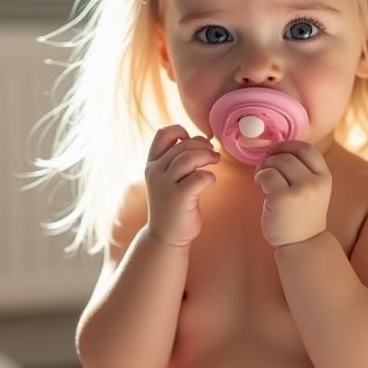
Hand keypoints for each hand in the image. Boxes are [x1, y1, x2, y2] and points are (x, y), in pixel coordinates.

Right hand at [145, 125, 218, 247]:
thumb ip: (177, 160)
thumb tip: (201, 141)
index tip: (193, 141)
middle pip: (182, 145)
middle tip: (213, 154)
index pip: (163, 134)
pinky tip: (210, 181)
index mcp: (152, 163)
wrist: (165, 236)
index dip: (181, 131)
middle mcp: (155, 171)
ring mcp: (165, 184)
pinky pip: (198, 177)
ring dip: (207, 156)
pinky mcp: (179, 198)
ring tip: (215, 161)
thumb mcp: (168, 178)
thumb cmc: (172, 204)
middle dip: (202, 145)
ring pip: (189, 157)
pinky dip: (209, 176)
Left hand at [254, 140, 330, 247]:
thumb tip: (273, 149)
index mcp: (324, 177)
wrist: (302, 244)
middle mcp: (315, 183)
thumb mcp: (311, 190)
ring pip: (276, 164)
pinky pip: (266, 176)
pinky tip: (261, 188)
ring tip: (263, 180)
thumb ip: (300, 171)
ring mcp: (300, 191)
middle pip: (288, 156)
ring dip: (264, 168)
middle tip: (265, 169)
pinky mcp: (282, 199)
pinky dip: (259, 178)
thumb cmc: (302, 216)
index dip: (288, 145)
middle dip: (272, 159)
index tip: (276, 150)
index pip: (307, 149)